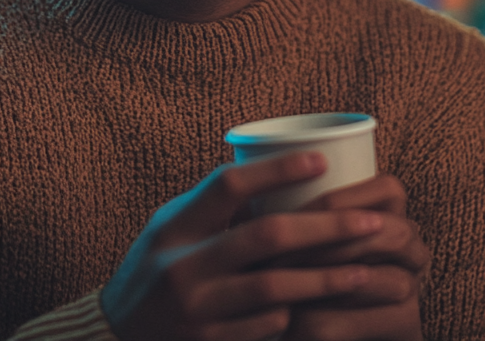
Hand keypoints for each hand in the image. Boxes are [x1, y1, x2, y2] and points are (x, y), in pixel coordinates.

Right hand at [100, 152, 406, 340]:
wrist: (113, 338)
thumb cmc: (156, 270)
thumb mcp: (171, 230)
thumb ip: (215, 208)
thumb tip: (279, 173)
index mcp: (175, 227)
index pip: (228, 186)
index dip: (277, 171)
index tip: (321, 161)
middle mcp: (183, 266)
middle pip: (267, 236)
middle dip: (326, 228)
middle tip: (372, 222)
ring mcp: (196, 310)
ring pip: (275, 289)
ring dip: (325, 279)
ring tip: (364, 270)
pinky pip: (266, 326)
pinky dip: (293, 313)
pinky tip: (321, 308)